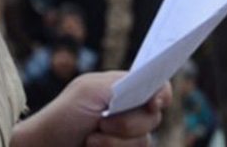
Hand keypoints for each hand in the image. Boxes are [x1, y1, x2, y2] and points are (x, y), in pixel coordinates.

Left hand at [12, 71, 171, 146]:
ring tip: (90, 141)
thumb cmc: (63, 117)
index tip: (155, 103)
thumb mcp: (92, 92)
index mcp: (125, 90)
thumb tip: (154, 92)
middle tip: (101, 123)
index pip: (158, 88)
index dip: (162, 95)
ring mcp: (126, 139)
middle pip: (153, 119)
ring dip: (114, 143)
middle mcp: (130, 113)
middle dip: (128, 124)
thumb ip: (125, 85)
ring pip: (143, 143)